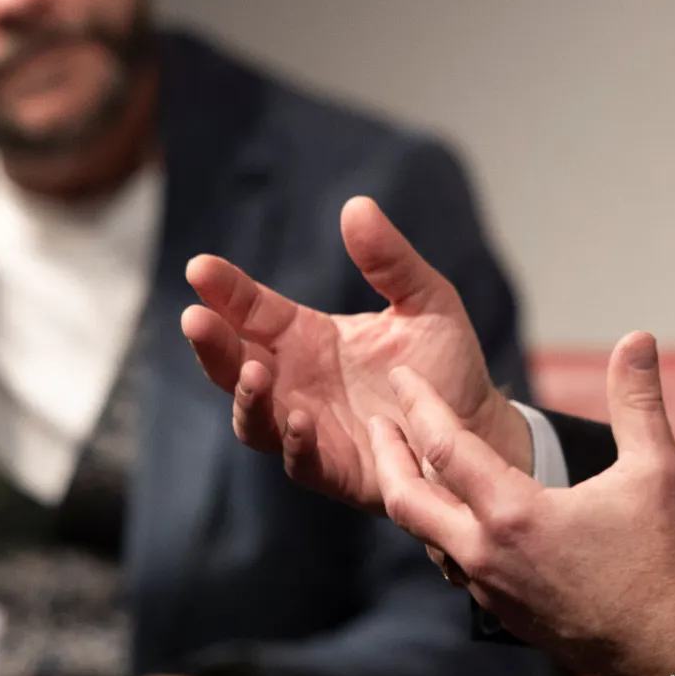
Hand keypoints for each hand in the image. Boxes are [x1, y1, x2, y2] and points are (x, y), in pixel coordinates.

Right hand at [180, 195, 530, 509]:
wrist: (479, 427)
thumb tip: (357, 205)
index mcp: (306, 338)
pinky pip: (301, 462)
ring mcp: (310, 430)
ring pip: (254, 419)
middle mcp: (296, 384)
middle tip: (196, 320)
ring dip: (247, 398)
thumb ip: (391, 261)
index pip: (252, 311)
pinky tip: (301, 421)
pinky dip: (295, 443)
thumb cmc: (444, 364)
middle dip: (212, 344)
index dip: (225, 290)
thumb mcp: (427, 301)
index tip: (200, 267)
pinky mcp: (336, 470)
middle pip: (234, 365)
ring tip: (254, 373)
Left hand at [371, 332, 674, 675]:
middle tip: (376, 422)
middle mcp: (484, 554)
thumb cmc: (660, 560)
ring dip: (412, 496)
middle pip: (404, 499)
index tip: (400, 376)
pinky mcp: (499, 611)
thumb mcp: (656, 471)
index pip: (444, 447)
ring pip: (426, 536)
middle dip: (386, 454)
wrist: (666, 651)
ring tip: (411, 463)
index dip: (419, 404)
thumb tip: (638, 338)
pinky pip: (453, 562)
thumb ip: (638, 400)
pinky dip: (442, 529)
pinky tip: (456, 515)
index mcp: (513, 514)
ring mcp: (487, 589)